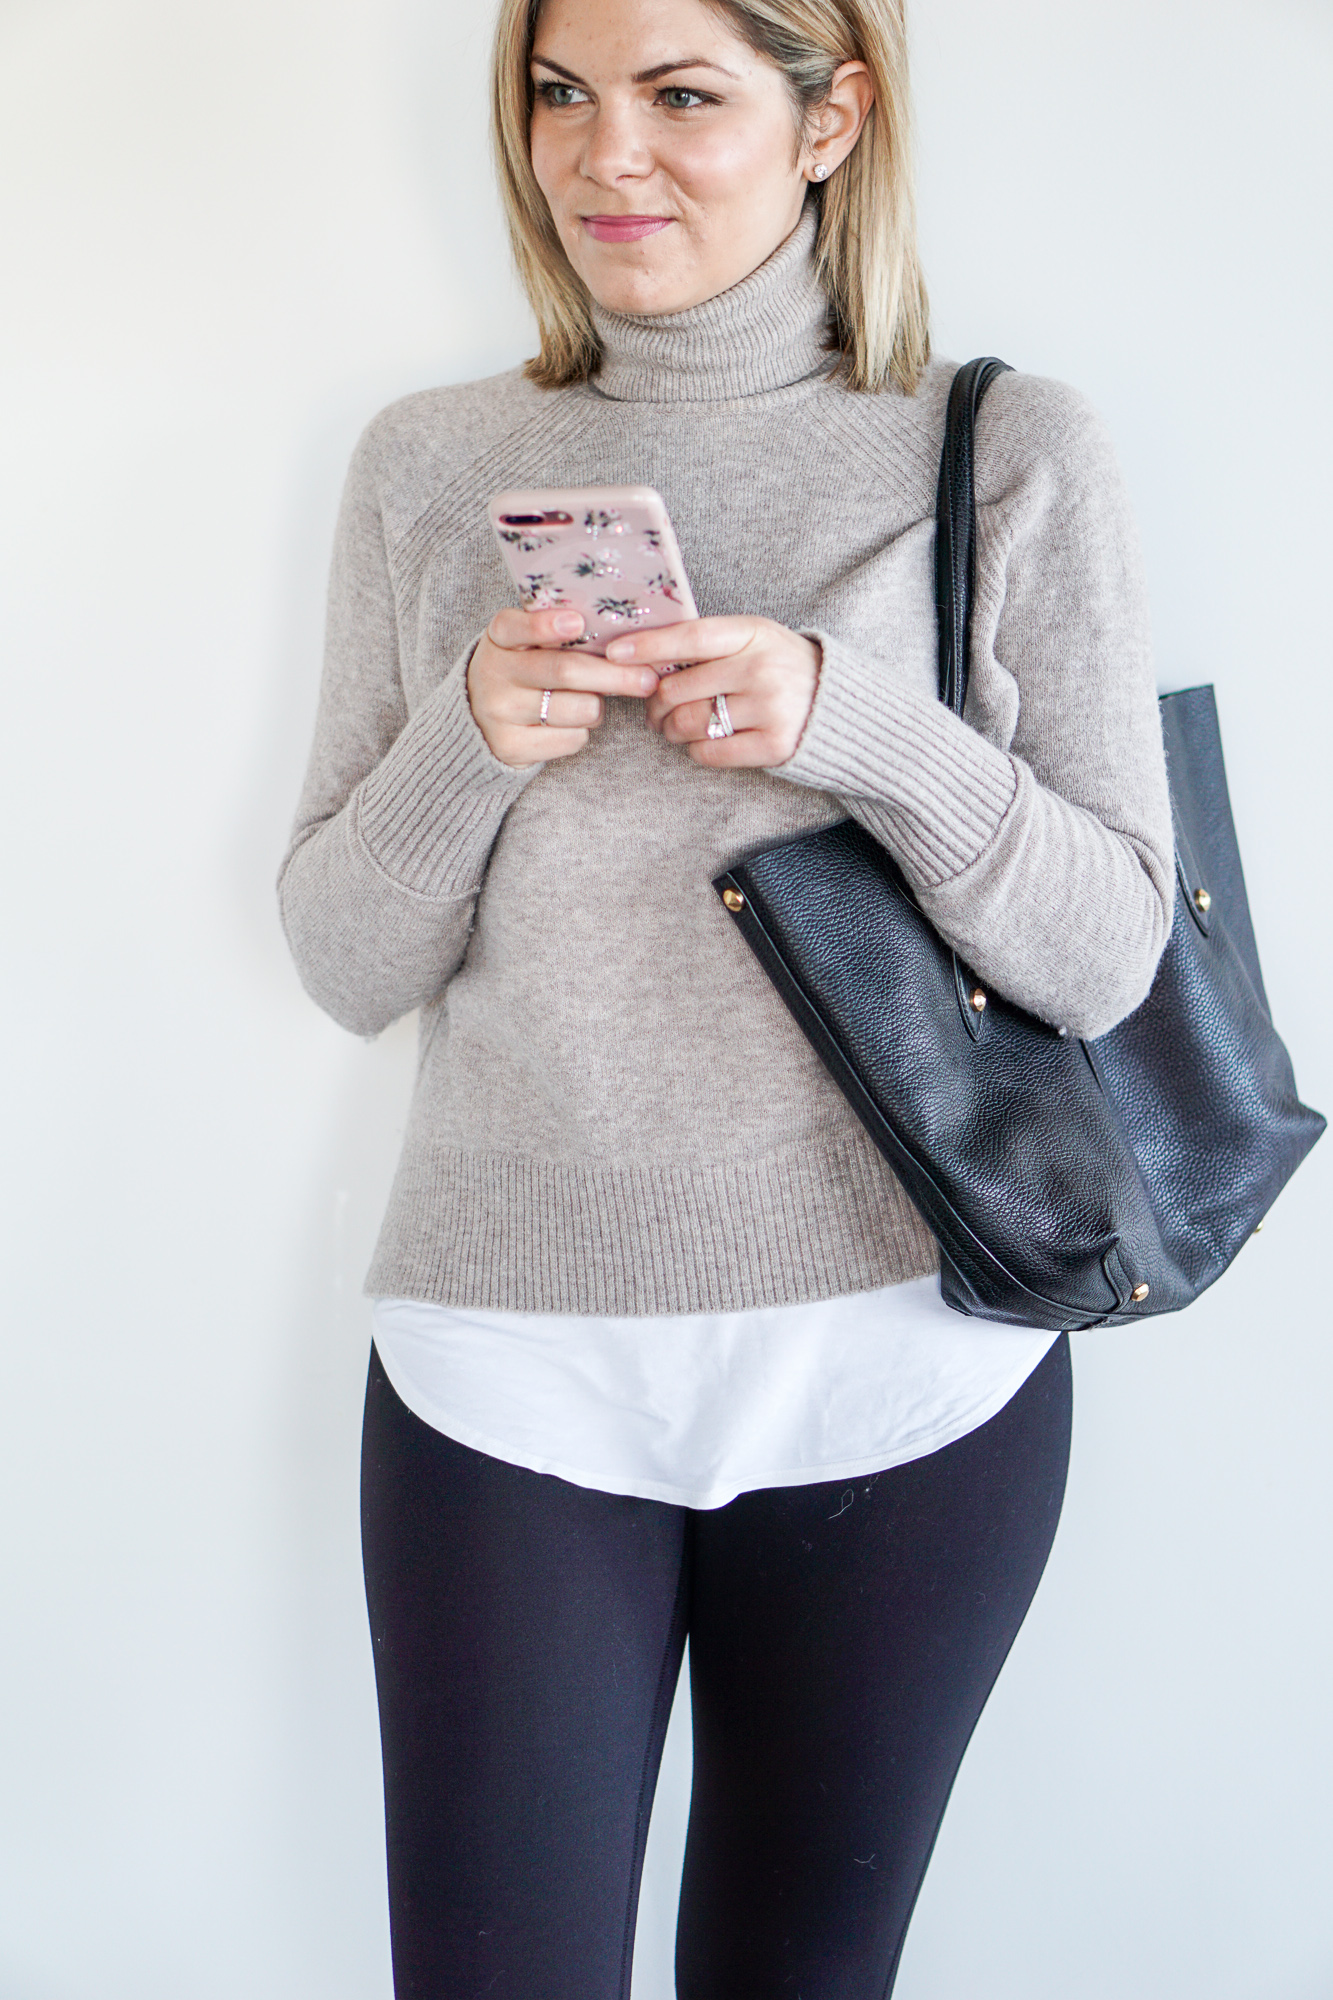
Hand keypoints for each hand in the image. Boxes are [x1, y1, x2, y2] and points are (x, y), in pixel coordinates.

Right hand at [468, 606, 660, 768]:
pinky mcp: (510, 745)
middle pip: (565, 671)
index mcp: (500, 637)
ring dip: (598, 706)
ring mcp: (499, 711)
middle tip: (648, 679)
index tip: (577, 623)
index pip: (517, 627)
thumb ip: (561, 633)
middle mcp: (494, 672)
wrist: (480, 718)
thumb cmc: (524, 671)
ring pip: (577, 708)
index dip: (545, 626)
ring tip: (589, 701)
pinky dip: (583, 730)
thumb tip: (627, 638)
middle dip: (613, 675)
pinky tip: (569, 723)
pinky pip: (571, 739)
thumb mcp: (528, 644)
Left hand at [607, 617, 819, 766]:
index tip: (614, 653)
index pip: (689, 638)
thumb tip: (644, 658)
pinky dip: (696, 750)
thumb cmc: (783, 668)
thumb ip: (710, 645)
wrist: (840, 706)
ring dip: (671, 730)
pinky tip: (702, 742)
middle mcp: (761, 667)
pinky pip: (709, 752)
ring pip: (689, 723)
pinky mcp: (774, 745)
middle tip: (654, 710)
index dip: (647, 646)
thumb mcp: (755, 640)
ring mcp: (770, 707)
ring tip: (674, 727)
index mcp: (753, 633)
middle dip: (655, 703)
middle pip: (679, 688)